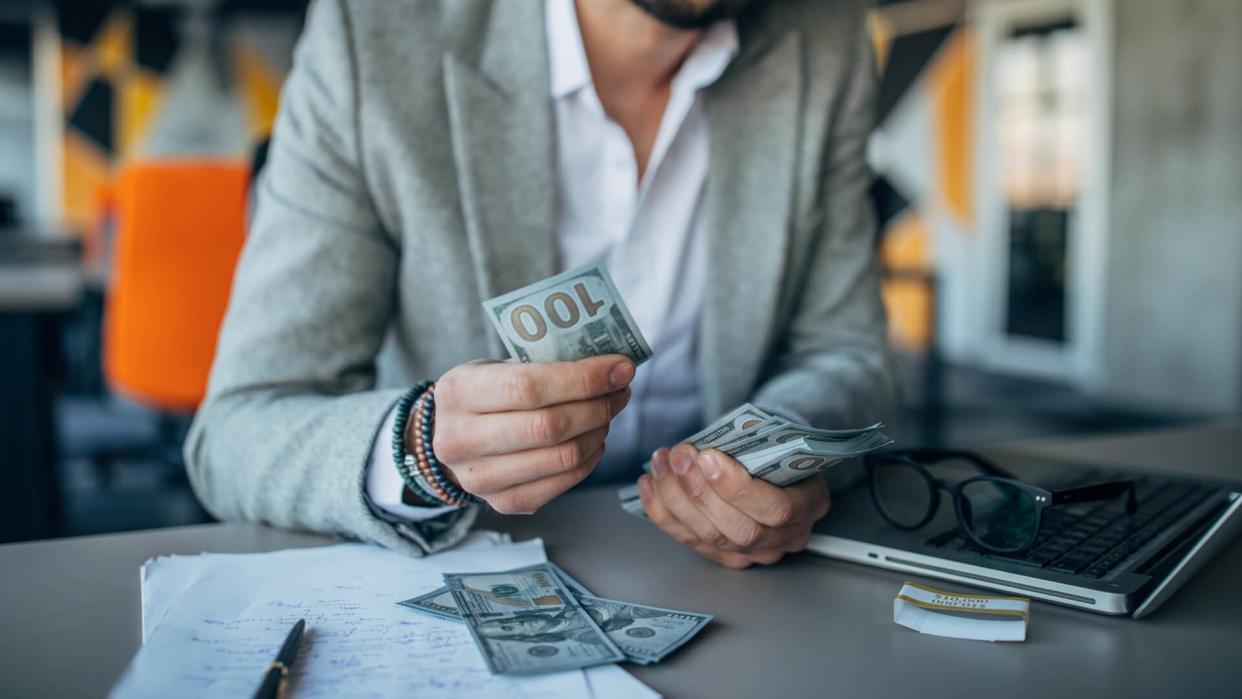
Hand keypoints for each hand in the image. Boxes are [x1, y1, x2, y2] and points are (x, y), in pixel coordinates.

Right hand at [429, 355, 633, 513]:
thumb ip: (541, 364)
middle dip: (599, 405)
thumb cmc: (481, 394)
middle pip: (550, 426)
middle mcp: (461, 440)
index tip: (620, 367)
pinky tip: (594, 438)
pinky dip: (590, 458)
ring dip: (600, 430)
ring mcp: (481, 479)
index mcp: (458, 393)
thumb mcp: (495, 367)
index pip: (529, 387)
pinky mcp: (505, 503)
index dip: (584, 378)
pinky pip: (564, 482)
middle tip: (621, 389)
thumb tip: (610, 366)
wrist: (448, 437)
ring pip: (563, 457)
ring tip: (609, 411)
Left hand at [637, 444, 829, 568]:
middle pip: (738, 530)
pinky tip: (650, 484)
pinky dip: (662, 511)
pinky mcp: (722, 555)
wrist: (775, 460)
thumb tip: (717, 437)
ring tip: (662, 463)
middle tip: (679, 456)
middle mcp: (784, 538)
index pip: (775, 509)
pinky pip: (687, 539)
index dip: (736, 486)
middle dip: (699, 491)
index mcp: (808, 505)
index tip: (708, 457)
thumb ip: (757, 441)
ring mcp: (752, 552)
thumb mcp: (781, 436)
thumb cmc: (777, 444)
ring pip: (708, 537)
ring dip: (675, 497)